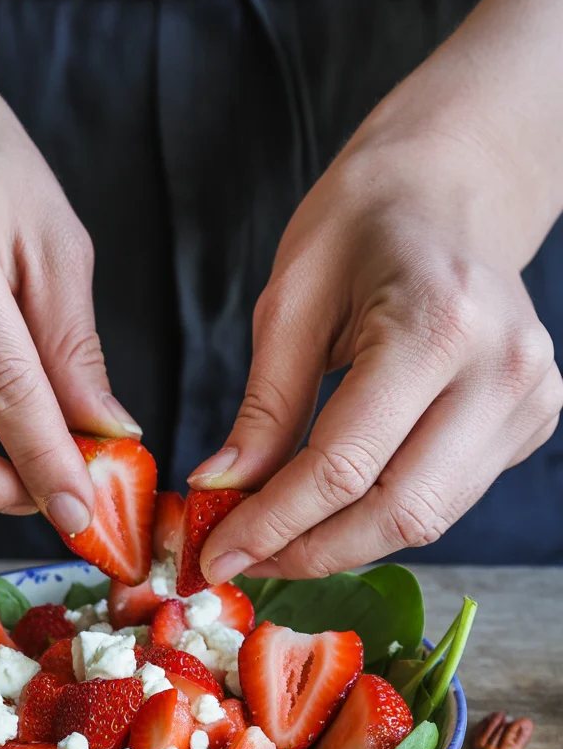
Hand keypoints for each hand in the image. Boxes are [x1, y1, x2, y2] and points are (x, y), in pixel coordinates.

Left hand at [193, 127, 562, 581]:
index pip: (345, 465)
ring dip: (344, 543)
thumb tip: (223, 491)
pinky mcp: (532, 421)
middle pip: (398, 512)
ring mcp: (530, 400)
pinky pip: (446, 497)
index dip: (273, 524)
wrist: (452, 188)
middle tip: (244, 559)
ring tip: (277, 538)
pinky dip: (381, 514)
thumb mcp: (291, 301)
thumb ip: (264, 407)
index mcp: (437, 325)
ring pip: (427, 518)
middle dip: (310, 552)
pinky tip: (333, 504)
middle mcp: (503, 371)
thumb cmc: (363, 224)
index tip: (217, 554)